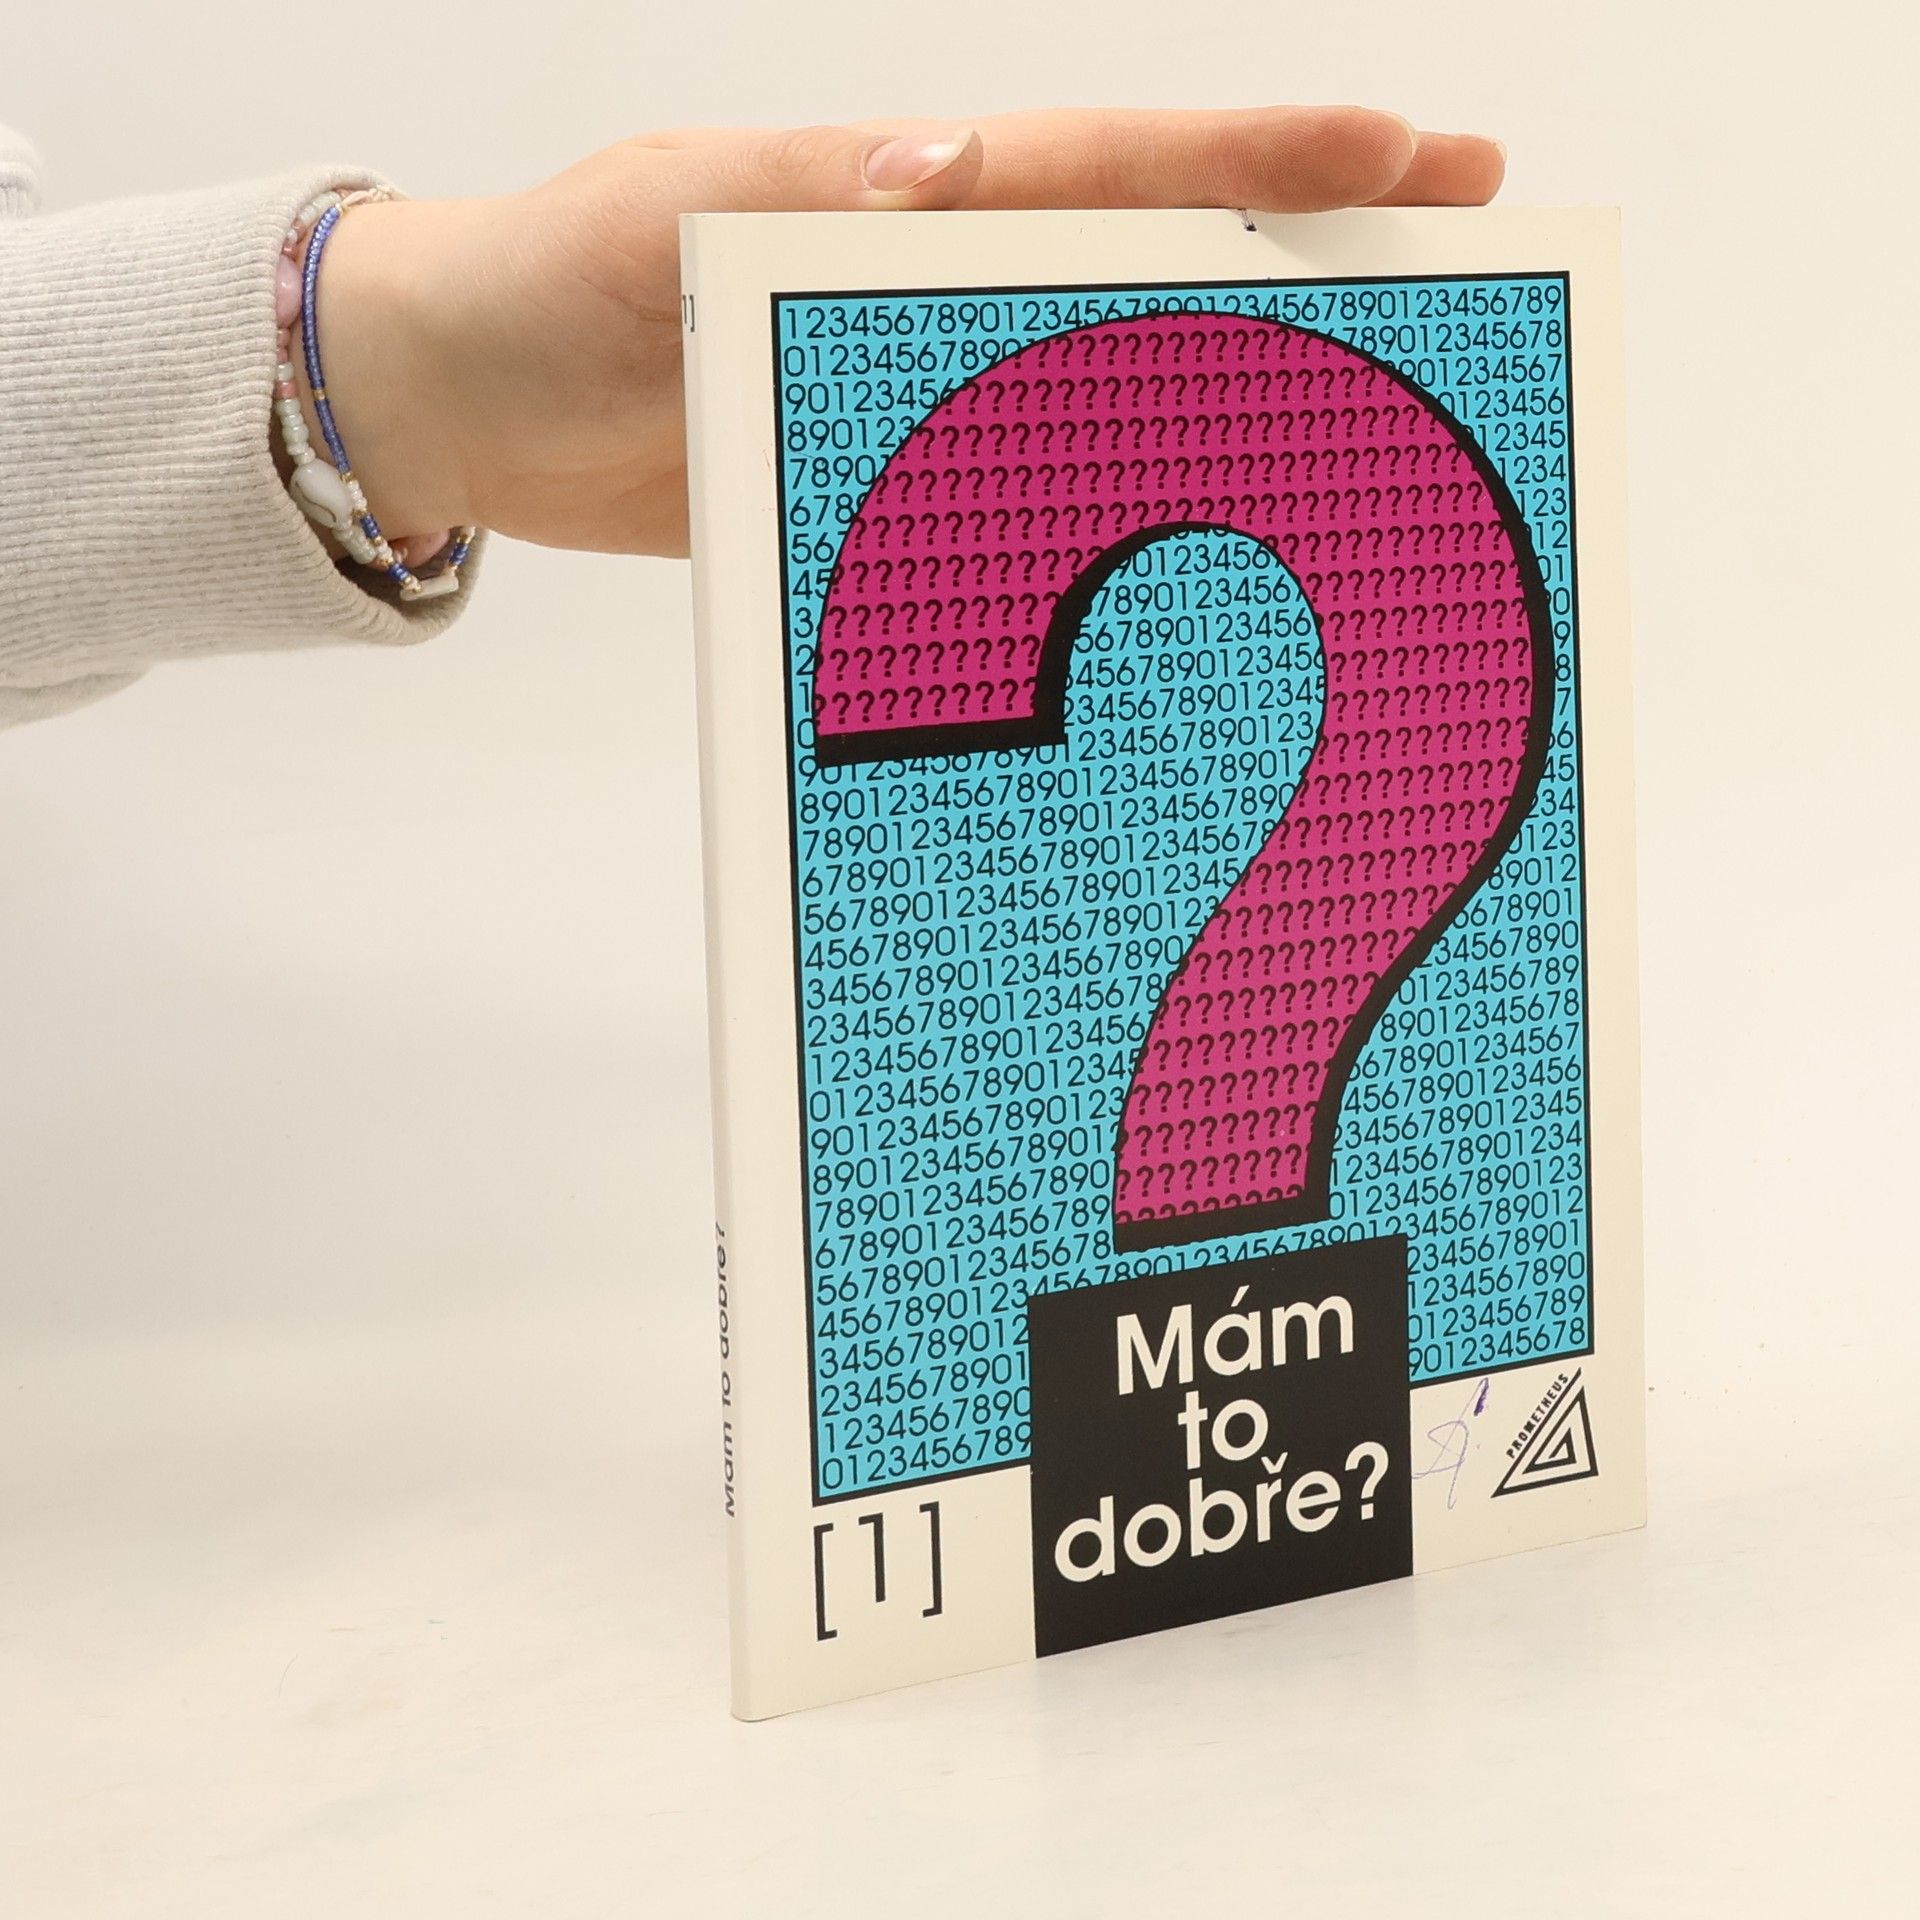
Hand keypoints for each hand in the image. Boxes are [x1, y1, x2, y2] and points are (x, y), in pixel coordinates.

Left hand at [312, 109, 1504, 557]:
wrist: (474, 404)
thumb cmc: (548, 279)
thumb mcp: (664, 216)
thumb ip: (796, 195)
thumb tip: (938, 169)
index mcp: (903, 192)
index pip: (1108, 163)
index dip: (1257, 152)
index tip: (1407, 146)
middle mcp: (938, 282)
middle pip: (1153, 259)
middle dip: (1306, 245)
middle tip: (1465, 243)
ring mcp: (923, 386)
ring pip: (1108, 379)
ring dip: (1232, 387)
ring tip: (1375, 400)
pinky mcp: (890, 483)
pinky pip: (1019, 494)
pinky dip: (1107, 512)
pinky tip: (1186, 546)